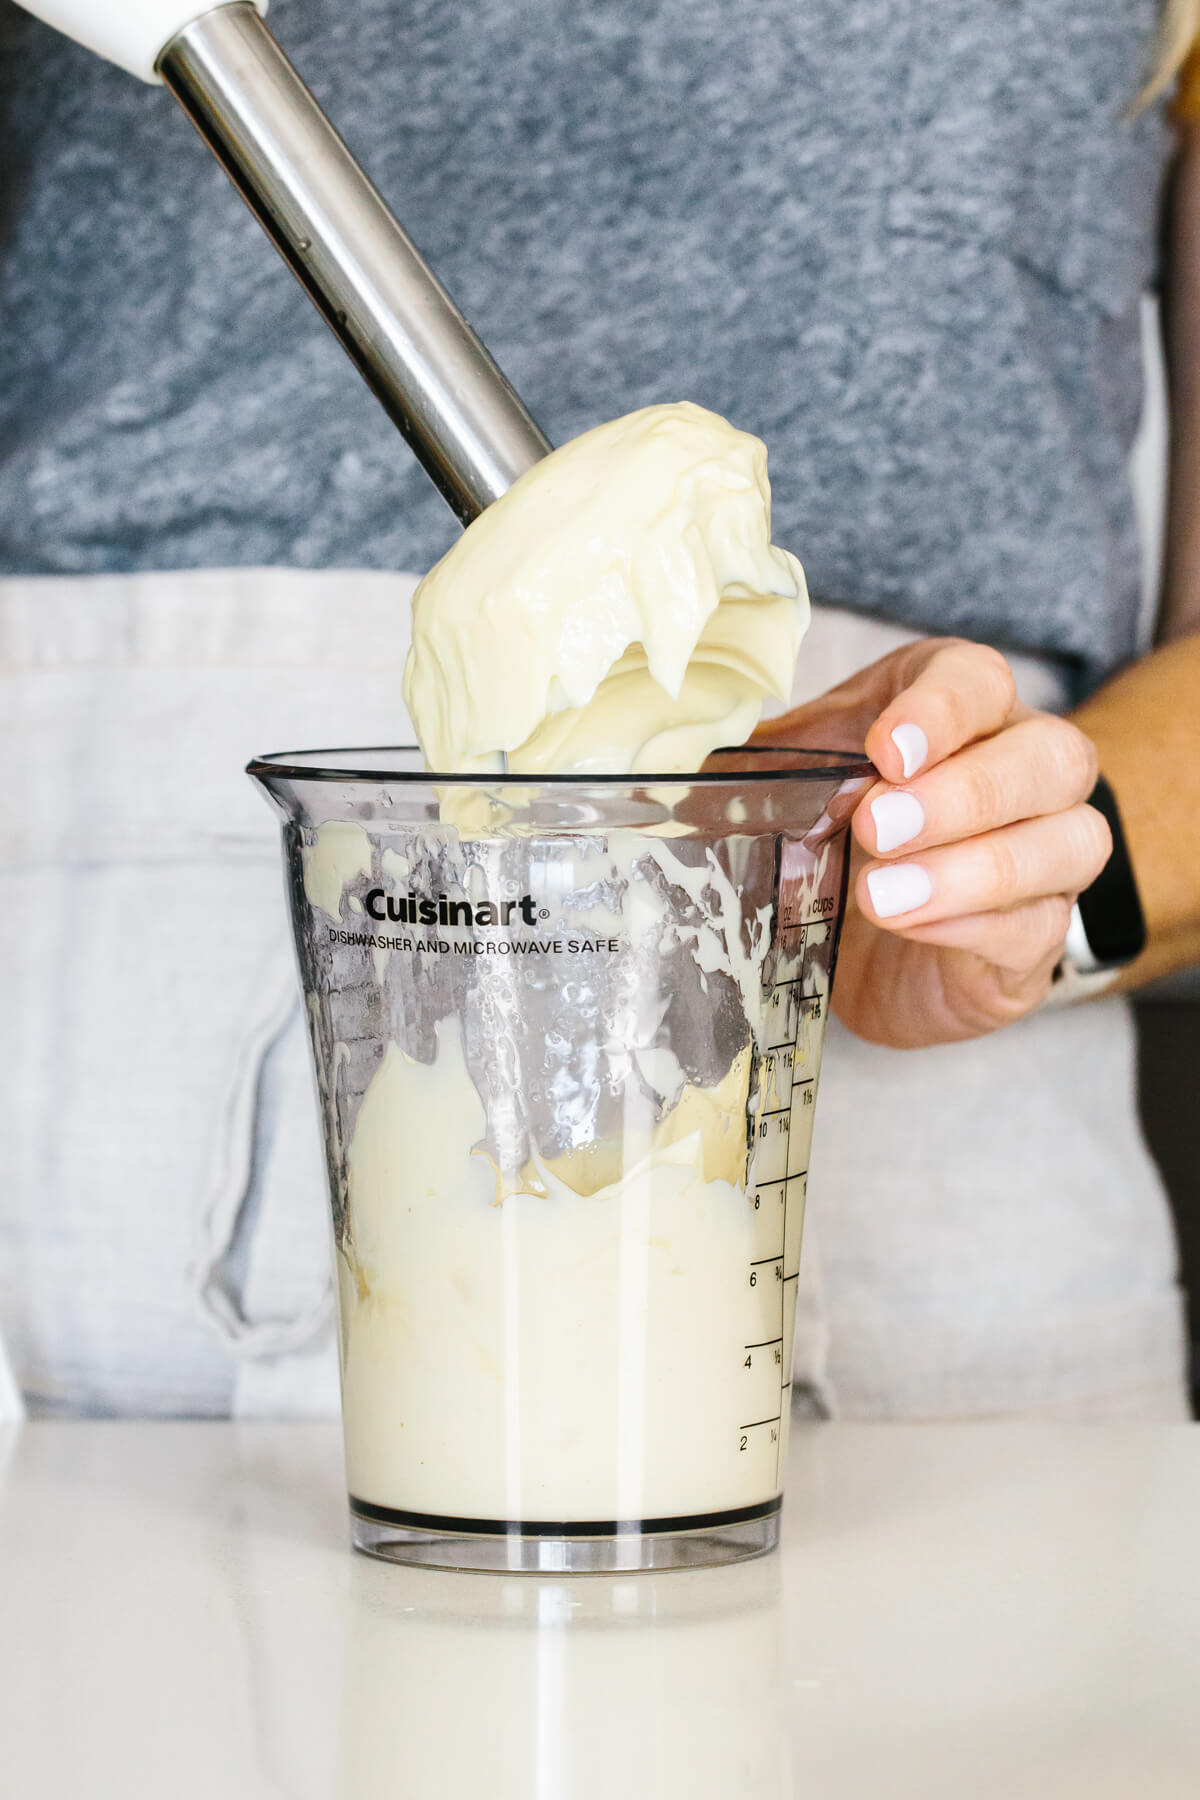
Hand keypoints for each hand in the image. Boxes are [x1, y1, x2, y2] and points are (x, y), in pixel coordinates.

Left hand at [755, 639, 1111, 1046]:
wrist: (869, 944)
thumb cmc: (834, 838)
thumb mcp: (787, 781)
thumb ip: (755, 759)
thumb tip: (670, 754)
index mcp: (958, 705)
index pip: (979, 681)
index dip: (941, 711)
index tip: (888, 749)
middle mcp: (1024, 767)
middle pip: (1050, 757)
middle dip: (964, 793)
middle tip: (877, 826)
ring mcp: (1047, 853)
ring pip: (1066, 841)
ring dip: (972, 869)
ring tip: (880, 895)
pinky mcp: (1037, 935)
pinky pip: (1037, 925)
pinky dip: (972, 925)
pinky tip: (909, 928)